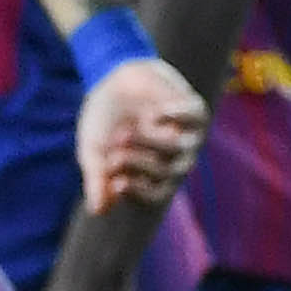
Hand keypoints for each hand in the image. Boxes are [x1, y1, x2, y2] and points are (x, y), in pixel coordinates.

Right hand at [75, 53, 205, 217]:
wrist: (110, 78)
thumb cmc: (104, 120)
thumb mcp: (94, 151)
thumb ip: (97, 179)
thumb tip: (97, 212)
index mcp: (155, 171)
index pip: (157, 192)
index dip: (139, 191)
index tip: (117, 183)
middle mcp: (177, 156)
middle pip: (168, 171)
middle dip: (137, 161)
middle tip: (116, 146)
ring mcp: (189, 133)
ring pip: (180, 145)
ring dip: (151, 138)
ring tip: (127, 129)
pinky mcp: (196, 109)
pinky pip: (195, 117)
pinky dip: (173, 115)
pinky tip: (154, 111)